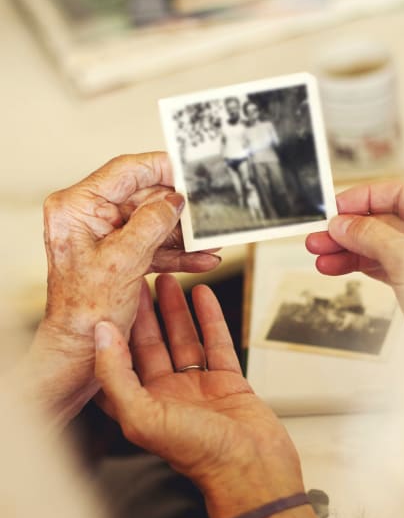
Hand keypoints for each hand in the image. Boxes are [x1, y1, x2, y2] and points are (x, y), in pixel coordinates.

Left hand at [28, 152, 219, 425]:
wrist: (80, 349)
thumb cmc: (85, 313)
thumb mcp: (123, 262)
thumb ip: (151, 224)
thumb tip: (173, 200)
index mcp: (78, 208)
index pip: (125, 172)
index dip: (160, 168)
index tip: (189, 169)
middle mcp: (90, 218)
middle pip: (144, 199)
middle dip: (178, 210)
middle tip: (207, 211)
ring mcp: (106, 237)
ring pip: (153, 224)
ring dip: (184, 235)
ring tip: (211, 240)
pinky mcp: (119, 256)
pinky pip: (153, 247)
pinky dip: (177, 254)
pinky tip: (201, 259)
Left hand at [94, 275, 302, 517]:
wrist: (254, 469)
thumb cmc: (200, 456)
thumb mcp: (144, 416)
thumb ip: (117, 374)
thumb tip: (101, 334)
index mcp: (141, 405)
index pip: (119, 361)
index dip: (113, 330)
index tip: (111, 299)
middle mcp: (167, 395)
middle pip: (150, 344)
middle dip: (144, 311)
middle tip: (140, 278)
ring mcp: (198, 387)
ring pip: (183, 339)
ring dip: (175, 309)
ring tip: (169, 279)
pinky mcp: (227, 382)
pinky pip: (216, 342)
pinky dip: (210, 318)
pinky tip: (203, 296)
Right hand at [306, 181, 403, 349]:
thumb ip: (372, 236)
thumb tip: (344, 224)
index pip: (398, 194)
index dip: (364, 198)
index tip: (336, 209)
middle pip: (382, 221)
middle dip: (347, 229)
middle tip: (319, 236)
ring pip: (376, 246)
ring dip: (345, 250)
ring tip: (320, 256)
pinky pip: (379, 266)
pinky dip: (356, 266)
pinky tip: (335, 267)